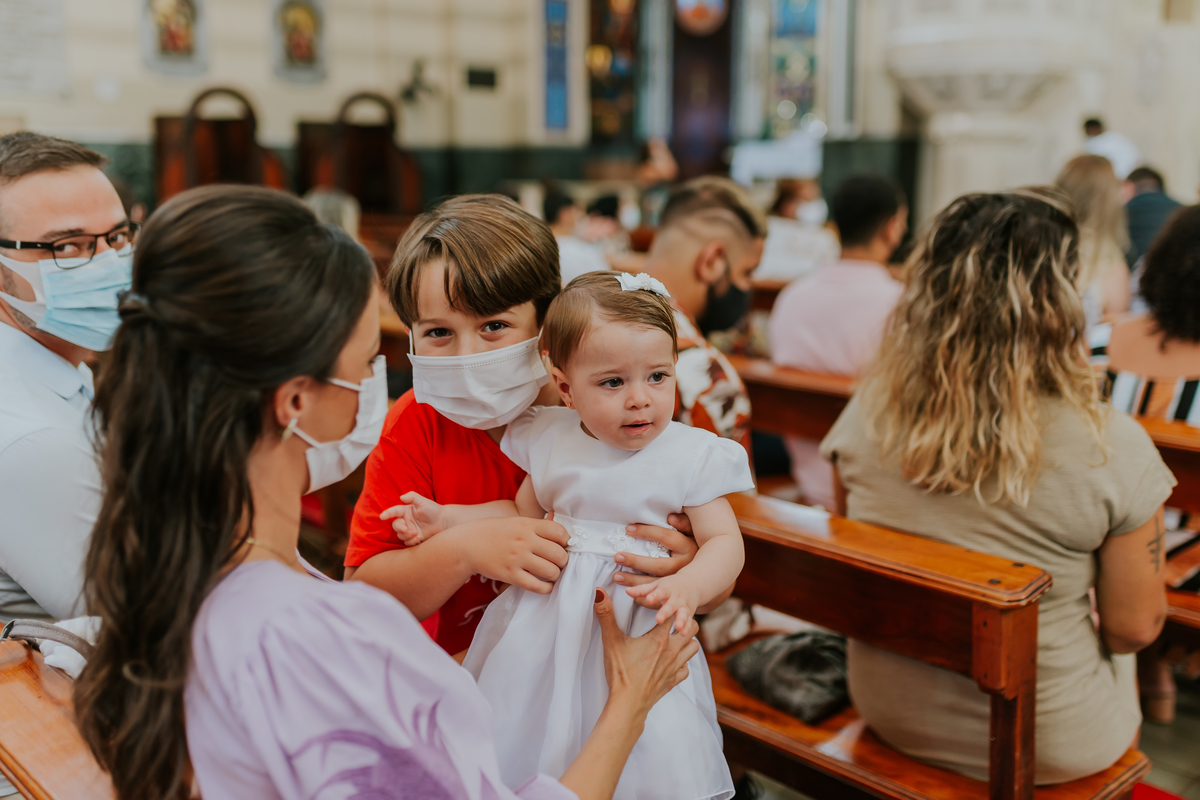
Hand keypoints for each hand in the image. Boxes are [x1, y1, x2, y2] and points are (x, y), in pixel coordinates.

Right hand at [380, 492, 445, 545]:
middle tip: (407, 529)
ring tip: (417, 533)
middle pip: (395, 525)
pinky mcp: (414, 538)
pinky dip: (411, 541)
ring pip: (400, 535)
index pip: (394, 511)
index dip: (388, 513)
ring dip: (406, 535)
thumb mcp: (424, 501)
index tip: (382, 516)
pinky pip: (407, 542)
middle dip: (399, 528)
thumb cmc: (434, 509)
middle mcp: (406, 520)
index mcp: (406, 511)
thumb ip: (412, 497)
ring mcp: (409, 530)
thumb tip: (401, 497)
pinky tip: (418, 538)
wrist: (444, 521)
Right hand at [463, 516, 570, 594]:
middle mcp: (524, 541)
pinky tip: (545, 585)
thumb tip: (558, 525)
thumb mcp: (514, 522)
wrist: (466, 545)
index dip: (566, 541)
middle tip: (559, 562)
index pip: (560, 532)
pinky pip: (537, 586)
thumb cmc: (493, 532)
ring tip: (551, 573)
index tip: (563, 545)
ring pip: (551, 572)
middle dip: (563, 561)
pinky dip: (546, 588)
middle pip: (559, 554)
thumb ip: (535, 525)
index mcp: (527, 524)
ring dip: (555, 575)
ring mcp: (517, 559)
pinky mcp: (510, 575)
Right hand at [593, 588, 698, 716]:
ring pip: (694, 647)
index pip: (673, 613)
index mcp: (659, 638)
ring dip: (686, 641)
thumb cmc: (620, 673)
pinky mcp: (674, 681)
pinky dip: (683, 662)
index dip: (668, 606)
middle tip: (672, 620)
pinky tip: (671, 661)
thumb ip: (606, 615)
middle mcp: (672, 651)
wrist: (628, 705)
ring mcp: (675, 667)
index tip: (661, 605)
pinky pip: (687, 668)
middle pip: (692, 628)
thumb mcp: (611, 642)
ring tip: (674, 638)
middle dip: (684, 621)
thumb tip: (599, 592)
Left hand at [612, 513, 696, 606]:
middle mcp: (684, 566)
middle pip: (658, 565)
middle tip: (618, 557)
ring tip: (617, 576)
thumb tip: (671, 518)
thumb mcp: (692, 533)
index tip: (628, 529)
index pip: (666, 537)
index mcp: (688, 547)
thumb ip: (684, 523)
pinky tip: (630, 593)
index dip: (647, 532)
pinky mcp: (675, 593)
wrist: (709, 573)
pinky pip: (657, 597)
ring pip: (656, 583)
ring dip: (635, 581)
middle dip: (636, 562)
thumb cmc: (693, 547)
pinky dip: (642, 596)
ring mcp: (679, 582)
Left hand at [622, 574, 701, 630]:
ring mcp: (683, 606)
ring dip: (681, 620)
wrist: (692, 584)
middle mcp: (676, 598)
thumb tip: (626, 591)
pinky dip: (687, 627)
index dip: (654, 595)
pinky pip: (689, 622)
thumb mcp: (655, 585)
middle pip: (671, 605)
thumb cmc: (669, 586)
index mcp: (666, 589)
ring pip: (683, 614)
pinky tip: (683, 633)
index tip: (648, 599)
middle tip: (658, 619)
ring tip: (678, 627)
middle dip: (666, 612)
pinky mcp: (689, 615)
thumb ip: (641, 590)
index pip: (660, 592)